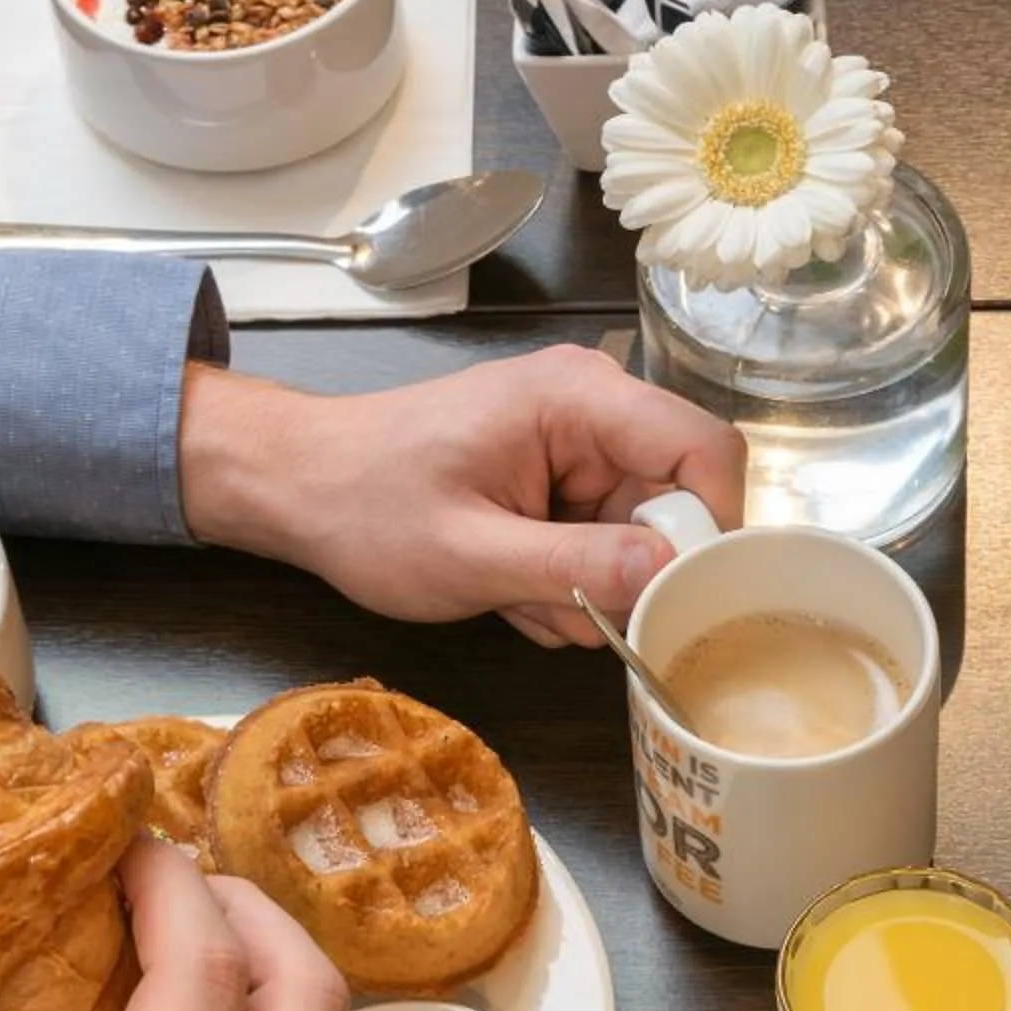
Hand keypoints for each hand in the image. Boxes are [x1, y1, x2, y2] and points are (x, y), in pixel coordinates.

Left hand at [178, 348, 745, 648]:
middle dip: (629, 574)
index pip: (705, 450)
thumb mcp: (472, 554)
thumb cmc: (367, 507)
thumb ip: (576, 566)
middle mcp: (592, 409)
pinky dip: (567, 583)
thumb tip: (669, 573)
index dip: (710, 528)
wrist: (300, 486)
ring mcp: (578, 446)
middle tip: (561, 611)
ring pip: (640, 537)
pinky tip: (512, 589)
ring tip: (517, 597)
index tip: (673, 595)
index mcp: (579, 400)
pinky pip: (603, 544)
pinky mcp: (561, 479)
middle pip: (676, 503)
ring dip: (589, 589)